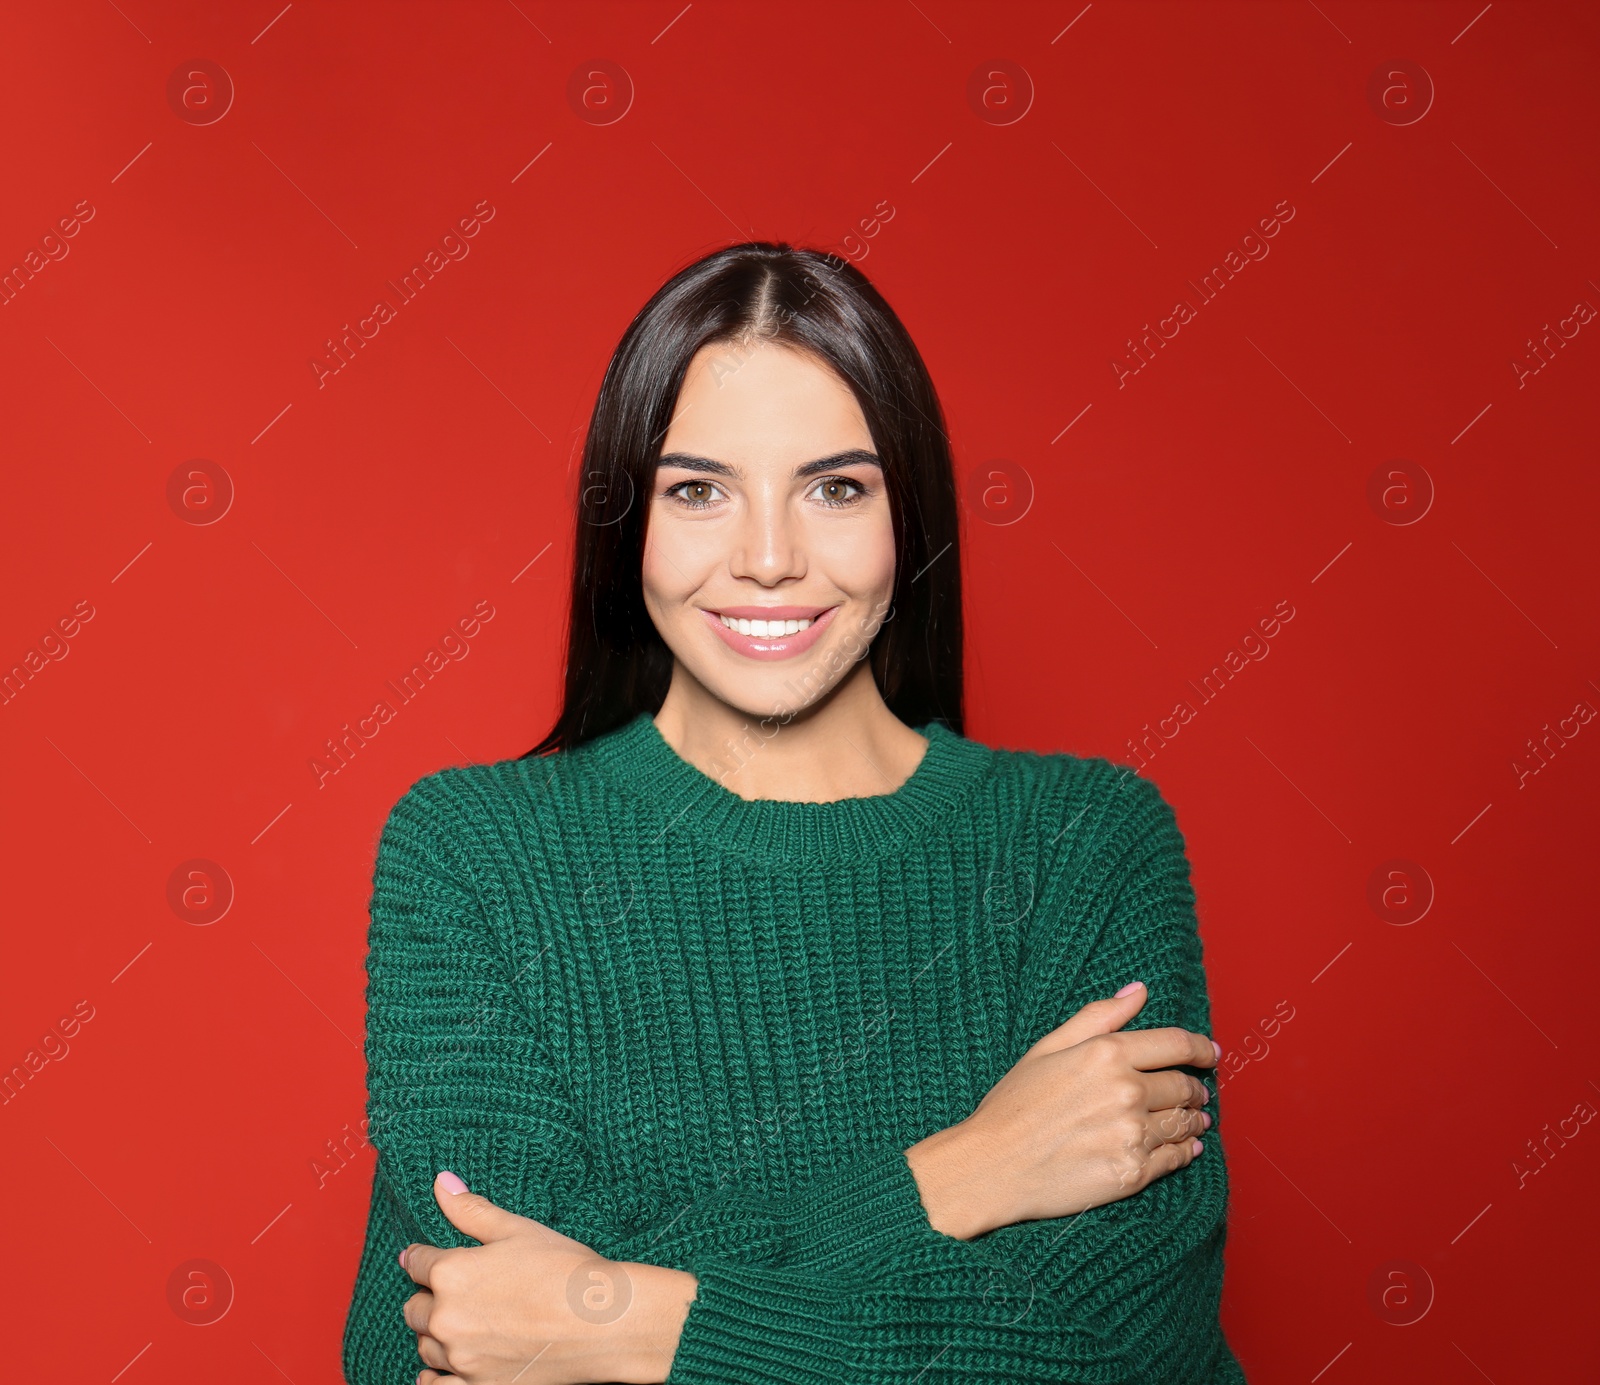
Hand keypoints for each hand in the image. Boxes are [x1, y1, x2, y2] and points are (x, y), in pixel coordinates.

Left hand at [402, 1172, 694, 1384]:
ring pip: (426, 1347)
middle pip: (414, 1308)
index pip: (416, 1262)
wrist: (603, 1322)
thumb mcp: (518, 1229)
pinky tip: (441, 1369)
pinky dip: (433, 1378)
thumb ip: (471, 1210)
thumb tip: (440, 1182)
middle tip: (451, 1291)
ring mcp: (462, 1358)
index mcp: (452, 1272)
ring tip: (457, 1323)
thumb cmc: (565, 1269)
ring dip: (435, 1334)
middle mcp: (447, 1318)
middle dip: (428, 1296)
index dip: (422, 1257)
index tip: (425, 1257)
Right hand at [906, 981, 1216, 1237]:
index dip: (1201, 1047)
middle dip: (1195, 1087)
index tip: (1210, 1052)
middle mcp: (1126, 1092)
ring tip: (1195, 1119)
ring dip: (1195, 1120)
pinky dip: (1185, 1152)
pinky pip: (1175, 1159)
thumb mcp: (1048, 1048)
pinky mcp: (1132, 1173)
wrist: (992, 1165)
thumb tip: (1139, 990)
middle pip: (1184, 1085)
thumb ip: (1098, 1017)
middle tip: (1197, 1091)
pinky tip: (1186, 1148)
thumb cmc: (1014, 1104)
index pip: (1175, 1044)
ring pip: (1184, 1123)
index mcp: (1106, 1054)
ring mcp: (1132, 1134)